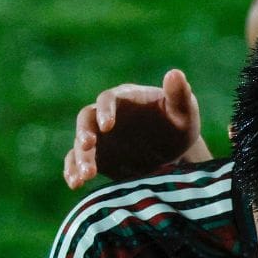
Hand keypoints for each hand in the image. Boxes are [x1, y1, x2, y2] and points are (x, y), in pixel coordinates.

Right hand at [63, 68, 207, 189]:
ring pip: (80, 143)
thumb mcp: (184, 112)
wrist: (174, 153)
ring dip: (80, 157)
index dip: (105, 111)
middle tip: (88, 145)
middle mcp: (105, 115)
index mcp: (124, 98)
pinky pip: (78, 162)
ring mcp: (99, 137)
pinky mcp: (97, 157)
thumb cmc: (178, 125)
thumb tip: (176, 74)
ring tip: (85, 176)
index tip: (107, 127)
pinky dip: (73, 171)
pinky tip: (75, 183)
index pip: (108, 99)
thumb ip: (178, 95)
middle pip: (86, 119)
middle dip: (84, 132)